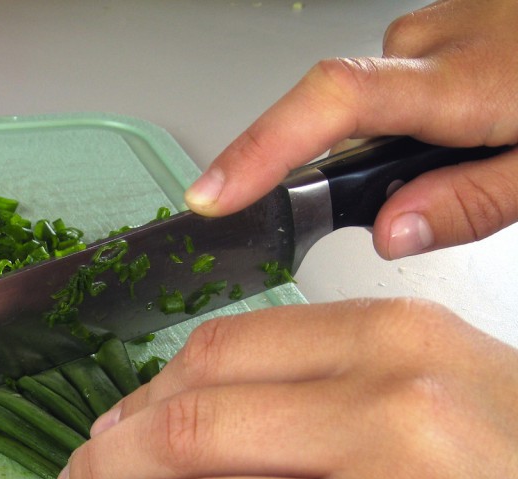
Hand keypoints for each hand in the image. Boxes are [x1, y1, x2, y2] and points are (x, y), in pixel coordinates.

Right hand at [184, 0, 517, 259]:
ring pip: (379, 105)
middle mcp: (437, 42)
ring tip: (487, 151)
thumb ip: (471, 202)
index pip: (332, 105)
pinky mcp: (446, 25)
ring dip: (408, 144)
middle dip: (365, 170)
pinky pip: (403, 81)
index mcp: (468, 80)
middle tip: (430, 197)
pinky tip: (482, 121)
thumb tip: (389, 233)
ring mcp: (440, 26)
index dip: (259, 149)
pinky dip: (422, 118)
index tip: (212, 195)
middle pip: (342, 114)